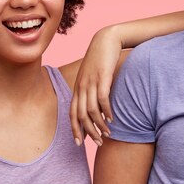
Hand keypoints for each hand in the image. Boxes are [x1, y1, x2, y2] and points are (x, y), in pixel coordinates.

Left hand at [69, 27, 119, 146]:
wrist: (106, 39)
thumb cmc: (100, 60)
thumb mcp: (92, 76)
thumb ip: (91, 90)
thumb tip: (96, 108)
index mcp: (77, 88)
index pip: (72, 113)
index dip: (75, 129)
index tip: (79, 143)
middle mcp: (81, 86)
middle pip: (80, 115)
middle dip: (88, 132)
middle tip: (97, 143)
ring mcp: (91, 82)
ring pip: (91, 110)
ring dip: (98, 124)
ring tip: (107, 134)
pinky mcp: (102, 77)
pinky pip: (102, 98)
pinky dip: (105, 110)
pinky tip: (111, 118)